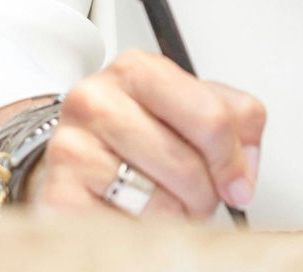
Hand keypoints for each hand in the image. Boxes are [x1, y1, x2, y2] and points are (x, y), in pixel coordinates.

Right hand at [28, 49, 265, 218]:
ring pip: (160, 203)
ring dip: (175, 216)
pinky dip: (141, 231)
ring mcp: (71, 146)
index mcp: (137, 70)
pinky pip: (126, 229)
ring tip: (164, 204)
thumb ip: (236, 121)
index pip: (211, 117)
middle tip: (197, 198)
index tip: (237, 183)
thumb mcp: (189, 108)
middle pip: (188, 166)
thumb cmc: (134, 133)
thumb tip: (244, 171)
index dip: (233, 159)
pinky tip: (133, 214)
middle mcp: (97, 100)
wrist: (74, 157)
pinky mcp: (58, 193)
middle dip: (204, 194)